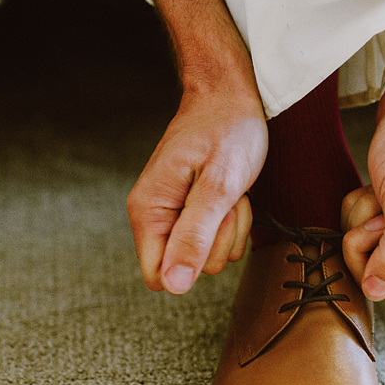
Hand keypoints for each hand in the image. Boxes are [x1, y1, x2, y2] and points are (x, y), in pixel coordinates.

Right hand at [128, 87, 263, 292]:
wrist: (230, 98)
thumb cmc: (226, 131)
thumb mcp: (218, 186)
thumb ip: (194, 237)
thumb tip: (174, 286)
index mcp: (148, 211)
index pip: (158, 275)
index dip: (191, 265)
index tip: (210, 227)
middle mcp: (156, 217)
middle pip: (191, 268)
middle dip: (220, 238)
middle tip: (226, 198)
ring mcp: (177, 216)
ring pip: (212, 256)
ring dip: (232, 226)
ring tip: (230, 189)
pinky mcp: (197, 213)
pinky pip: (222, 240)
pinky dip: (236, 219)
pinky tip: (234, 191)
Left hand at [340, 0, 384, 319]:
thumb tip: (377, 292)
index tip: (379, 244)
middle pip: (384, 280)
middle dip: (368, 247)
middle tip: (377, 212)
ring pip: (367, 254)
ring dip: (360, 223)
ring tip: (378, 192)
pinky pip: (360, 229)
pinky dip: (358, 208)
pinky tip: (372, 185)